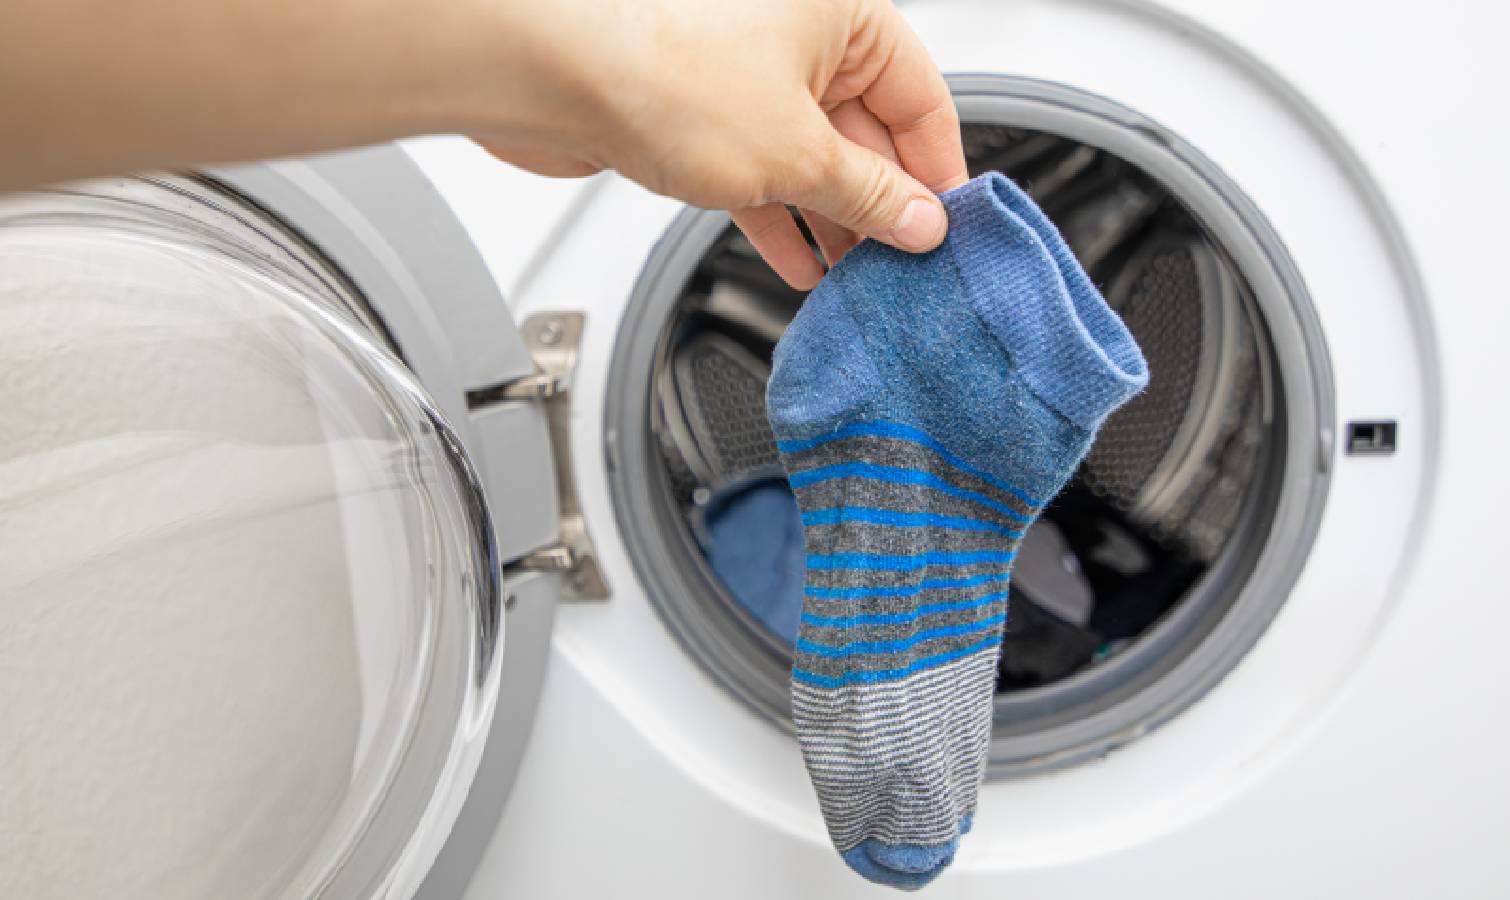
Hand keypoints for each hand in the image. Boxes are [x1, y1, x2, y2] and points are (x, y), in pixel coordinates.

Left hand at [472, 0, 967, 288]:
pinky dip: (778, 215)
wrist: (544, 72)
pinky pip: (759, 168)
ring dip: (830, 219)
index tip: (944, 230)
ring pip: (810, 156)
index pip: (922, 98)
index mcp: (842, 13)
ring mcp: (744, 73)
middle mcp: (797, 34)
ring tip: (854, 278)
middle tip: (901, 266)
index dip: (937, 172)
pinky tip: (796, 261)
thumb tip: (916, 219)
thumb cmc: (658, 69)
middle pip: (866, 130)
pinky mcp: (699, 112)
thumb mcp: (795, 153)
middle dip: (880, 205)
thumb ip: (866, 194)